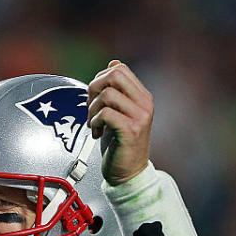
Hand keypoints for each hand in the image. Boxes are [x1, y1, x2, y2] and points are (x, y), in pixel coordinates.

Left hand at [87, 60, 152, 184]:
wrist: (128, 172)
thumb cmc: (120, 143)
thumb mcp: (118, 112)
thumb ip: (117, 90)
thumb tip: (113, 63)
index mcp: (142, 96)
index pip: (120, 69)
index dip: (99, 79)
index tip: (95, 97)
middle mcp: (144, 104)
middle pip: (114, 75)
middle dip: (94, 88)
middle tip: (91, 107)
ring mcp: (140, 116)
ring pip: (107, 94)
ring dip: (92, 109)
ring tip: (94, 123)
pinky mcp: (130, 130)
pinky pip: (105, 113)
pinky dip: (95, 122)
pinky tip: (97, 133)